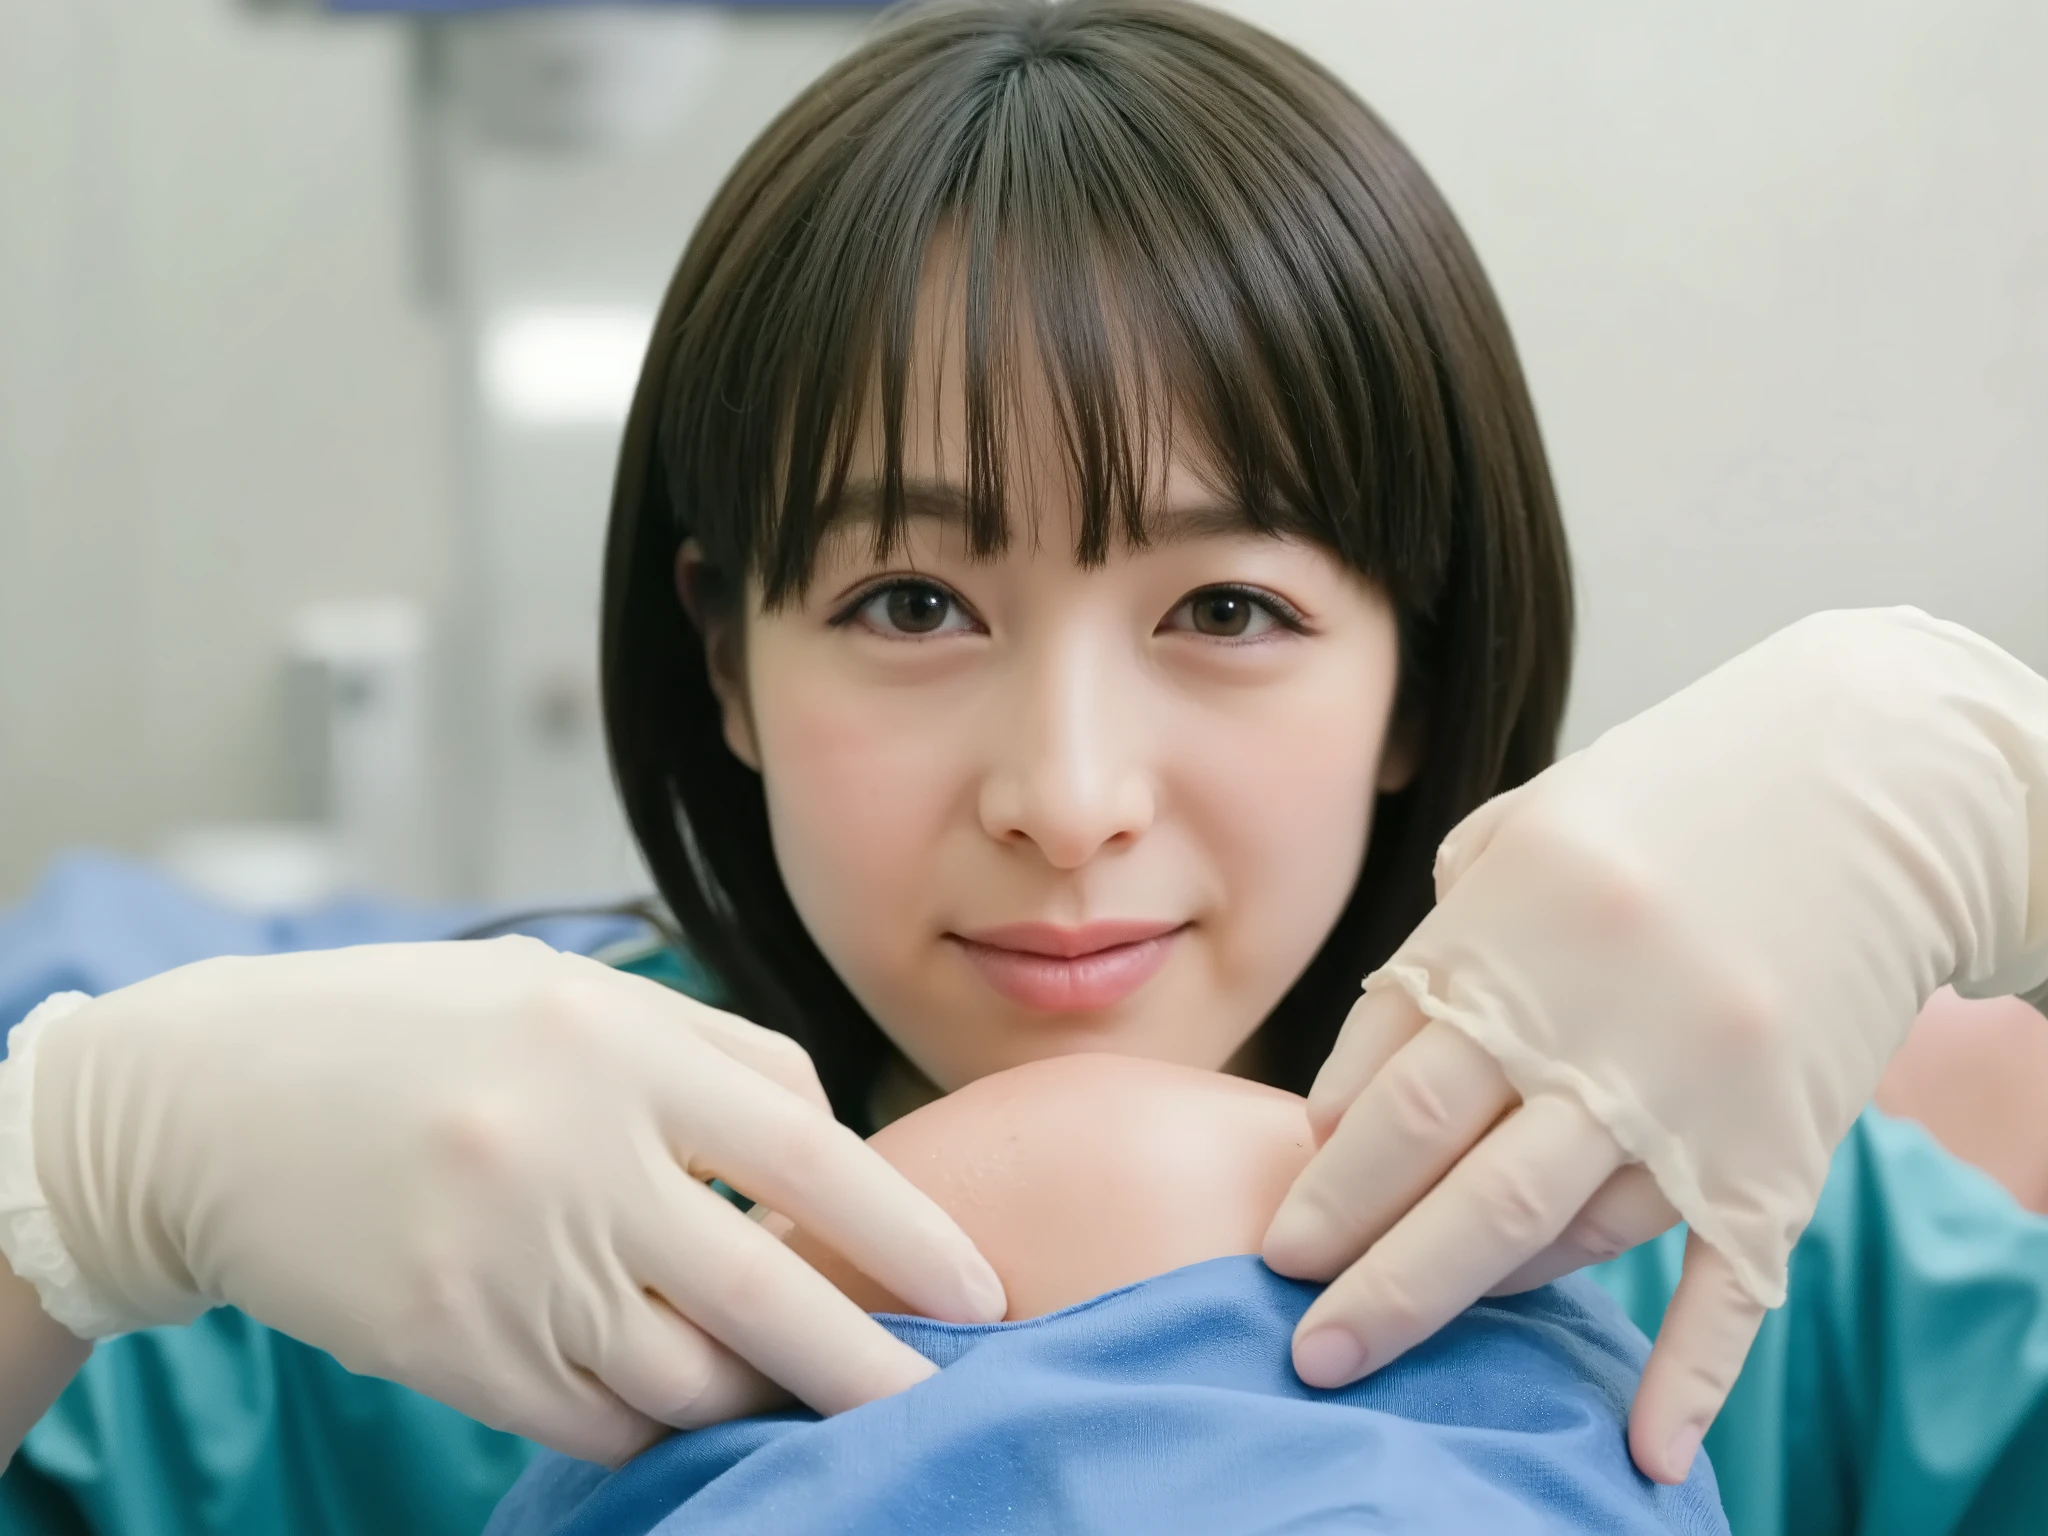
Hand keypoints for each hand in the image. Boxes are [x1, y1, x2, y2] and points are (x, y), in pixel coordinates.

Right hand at [26, 938, 1005, 1463]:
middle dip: (873, 1366)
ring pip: (688, 1377)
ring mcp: (509, 1261)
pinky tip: (666, 1394)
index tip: (980, 1289)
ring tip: (788, 1387)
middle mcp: (576, 1157)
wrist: (206, 1104)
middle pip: (773, 1297)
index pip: (813, 1157)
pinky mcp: (451, 1347)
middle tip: (939, 1398)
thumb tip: (834, 1135)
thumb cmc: (415, 1032)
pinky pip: (595, 1417)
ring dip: (755, 1394)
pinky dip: (646, 1417)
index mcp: (620, 1048)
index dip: (914, 1235)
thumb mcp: (568, 993)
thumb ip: (713, 1054)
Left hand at [1263, 609, 2047, 1482]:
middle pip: (1435, 1172)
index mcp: (1506, 931)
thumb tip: (1382, 1046)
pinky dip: (1688, 1375)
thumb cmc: (1680, 795)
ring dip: (1463, 1298)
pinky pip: (1724, 1280)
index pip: (1380, 1074)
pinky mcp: (1778, 1143)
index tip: (1292, 1212)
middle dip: (1350, 1263)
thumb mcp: (1533, 825)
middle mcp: (1584, 1022)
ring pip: (1549, 1231)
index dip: (1326, 1157)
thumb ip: (1451, 929)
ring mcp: (1686, 1092)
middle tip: (1293, 1332)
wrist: (1878, 782)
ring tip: (1391, 1335)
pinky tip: (1641, 1450)